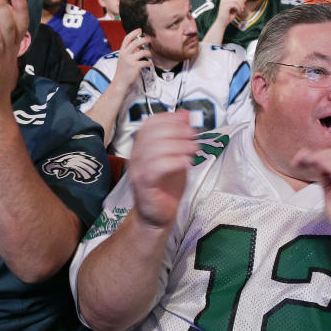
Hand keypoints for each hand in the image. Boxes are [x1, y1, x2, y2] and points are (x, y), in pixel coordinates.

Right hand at [112, 29, 151, 90]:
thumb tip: (139, 46)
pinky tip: (148, 64)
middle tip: (149, 40)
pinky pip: (146, 62)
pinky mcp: (135, 67)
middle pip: (136, 42)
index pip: (127, 39)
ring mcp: (130, 61)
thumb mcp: (123, 60)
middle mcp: (125, 55)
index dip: (134, 33)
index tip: (140, 30)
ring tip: (150, 55)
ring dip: (149, 53)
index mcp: (122, 52)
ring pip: (143, 52)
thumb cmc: (122, 72)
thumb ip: (130, 52)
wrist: (120, 82)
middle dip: (144, 40)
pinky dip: (149, 63)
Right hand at [128, 112, 197, 228]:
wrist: (158, 215)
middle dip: (176, 130)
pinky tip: (186, 163)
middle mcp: (137, 156)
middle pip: (152, 133)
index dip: (169, 118)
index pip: (150, 123)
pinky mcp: (143, 184)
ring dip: (178, 146)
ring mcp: (138, 170)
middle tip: (193, 135)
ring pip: (154, 149)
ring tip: (193, 149)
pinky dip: (173, 162)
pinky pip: (156, 168)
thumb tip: (186, 115)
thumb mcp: (176, 156)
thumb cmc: (166, 187)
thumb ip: (180, 136)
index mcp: (142, 146)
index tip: (187, 121)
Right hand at [216, 0, 245, 24]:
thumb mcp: (234, 8)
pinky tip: (238, 12)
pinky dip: (238, 8)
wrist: (221, 24)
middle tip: (243, 6)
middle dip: (241, 0)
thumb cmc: (227, 17)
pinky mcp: (224, 6)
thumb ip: (238, 3)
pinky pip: (234, 4)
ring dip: (240, 5)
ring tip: (241, 10)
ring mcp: (223, 2)